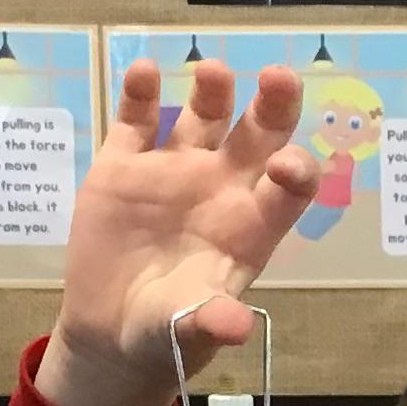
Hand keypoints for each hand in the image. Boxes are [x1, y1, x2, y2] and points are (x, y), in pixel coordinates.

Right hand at [35, 58, 316, 405]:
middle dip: (275, 105)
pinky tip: (145, 71)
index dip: (295, 172)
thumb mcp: (187, 333)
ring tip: (214, 71)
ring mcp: (174, 170)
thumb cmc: (166, 334)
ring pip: (204, 115)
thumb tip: (237, 327)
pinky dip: (140, 93)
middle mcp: (221, 188)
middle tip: (280, 77)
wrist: (110, 334)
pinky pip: (137, 120)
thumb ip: (211, 322)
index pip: (290, 188)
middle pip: (260, 135)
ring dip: (213, 89)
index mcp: (251, 226)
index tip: (284, 166)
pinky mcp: (124, 166)